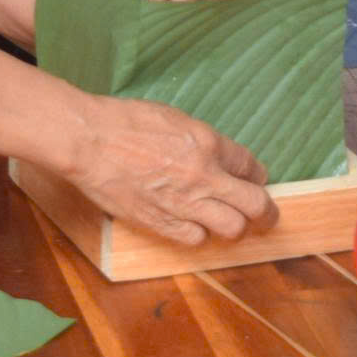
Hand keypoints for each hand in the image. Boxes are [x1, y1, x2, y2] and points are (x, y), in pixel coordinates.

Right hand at [62, 95, 277, 245]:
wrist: (89, 141)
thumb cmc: (126, 122)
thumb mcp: (174, 118)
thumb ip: (202, 141)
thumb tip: (219, 157)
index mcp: (208, 143)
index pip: (251, 167)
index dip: (257, 176)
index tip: (255, 181)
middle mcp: (203, 176)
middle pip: (255, 205)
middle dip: (267, 213)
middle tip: (266, 216)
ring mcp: (184, 203)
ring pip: (232, 229)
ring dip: (234, 227)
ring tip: (230, 224)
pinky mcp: (161, 222)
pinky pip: (196, 239)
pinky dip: (199, 234)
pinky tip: (194, 226)